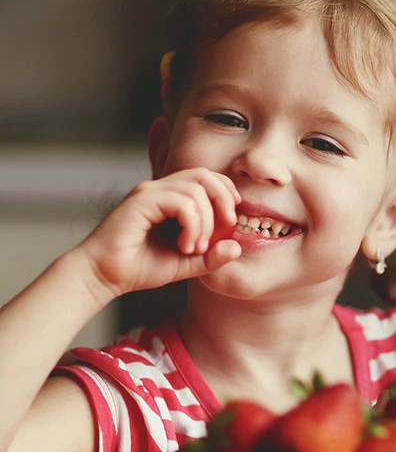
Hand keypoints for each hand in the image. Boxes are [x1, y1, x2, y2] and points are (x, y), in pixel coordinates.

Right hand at [74, 168, 241, 299]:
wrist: (103, 276)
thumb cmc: (139, 268)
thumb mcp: (186, 264)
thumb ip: (211, 257)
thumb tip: (237, 247)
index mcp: (169, 198)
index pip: (206, 178)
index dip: (225, 192)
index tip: (231, 218)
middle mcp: (159, 190)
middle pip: (204, 175)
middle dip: (223, 198)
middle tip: (227, 226)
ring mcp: (149, 193)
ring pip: (195, 190)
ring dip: (205, 222)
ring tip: (195, 248)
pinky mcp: (141, 201)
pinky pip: (182, 202)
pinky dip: (192, 225)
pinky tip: (184, 246)